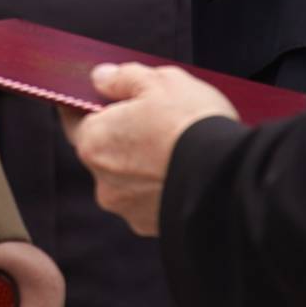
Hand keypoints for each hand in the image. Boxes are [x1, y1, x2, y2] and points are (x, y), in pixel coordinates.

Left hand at [62, 62, 237, 236]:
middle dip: (121, 137)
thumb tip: (101, 78)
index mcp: (93, 142)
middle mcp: (103, 181)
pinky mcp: (154, 228)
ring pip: (127, 180)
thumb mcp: (158, 81)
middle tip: (152, 120)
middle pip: (103, 151)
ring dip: (142, 166)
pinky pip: (150, 201)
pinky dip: (161, 188)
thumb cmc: (191, 124)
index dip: (88, 105)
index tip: (102, 97)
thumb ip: (122, 78)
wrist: (230, 179)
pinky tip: (184, 173)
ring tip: (175, 148)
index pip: (75, 119)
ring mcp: (128, 208)